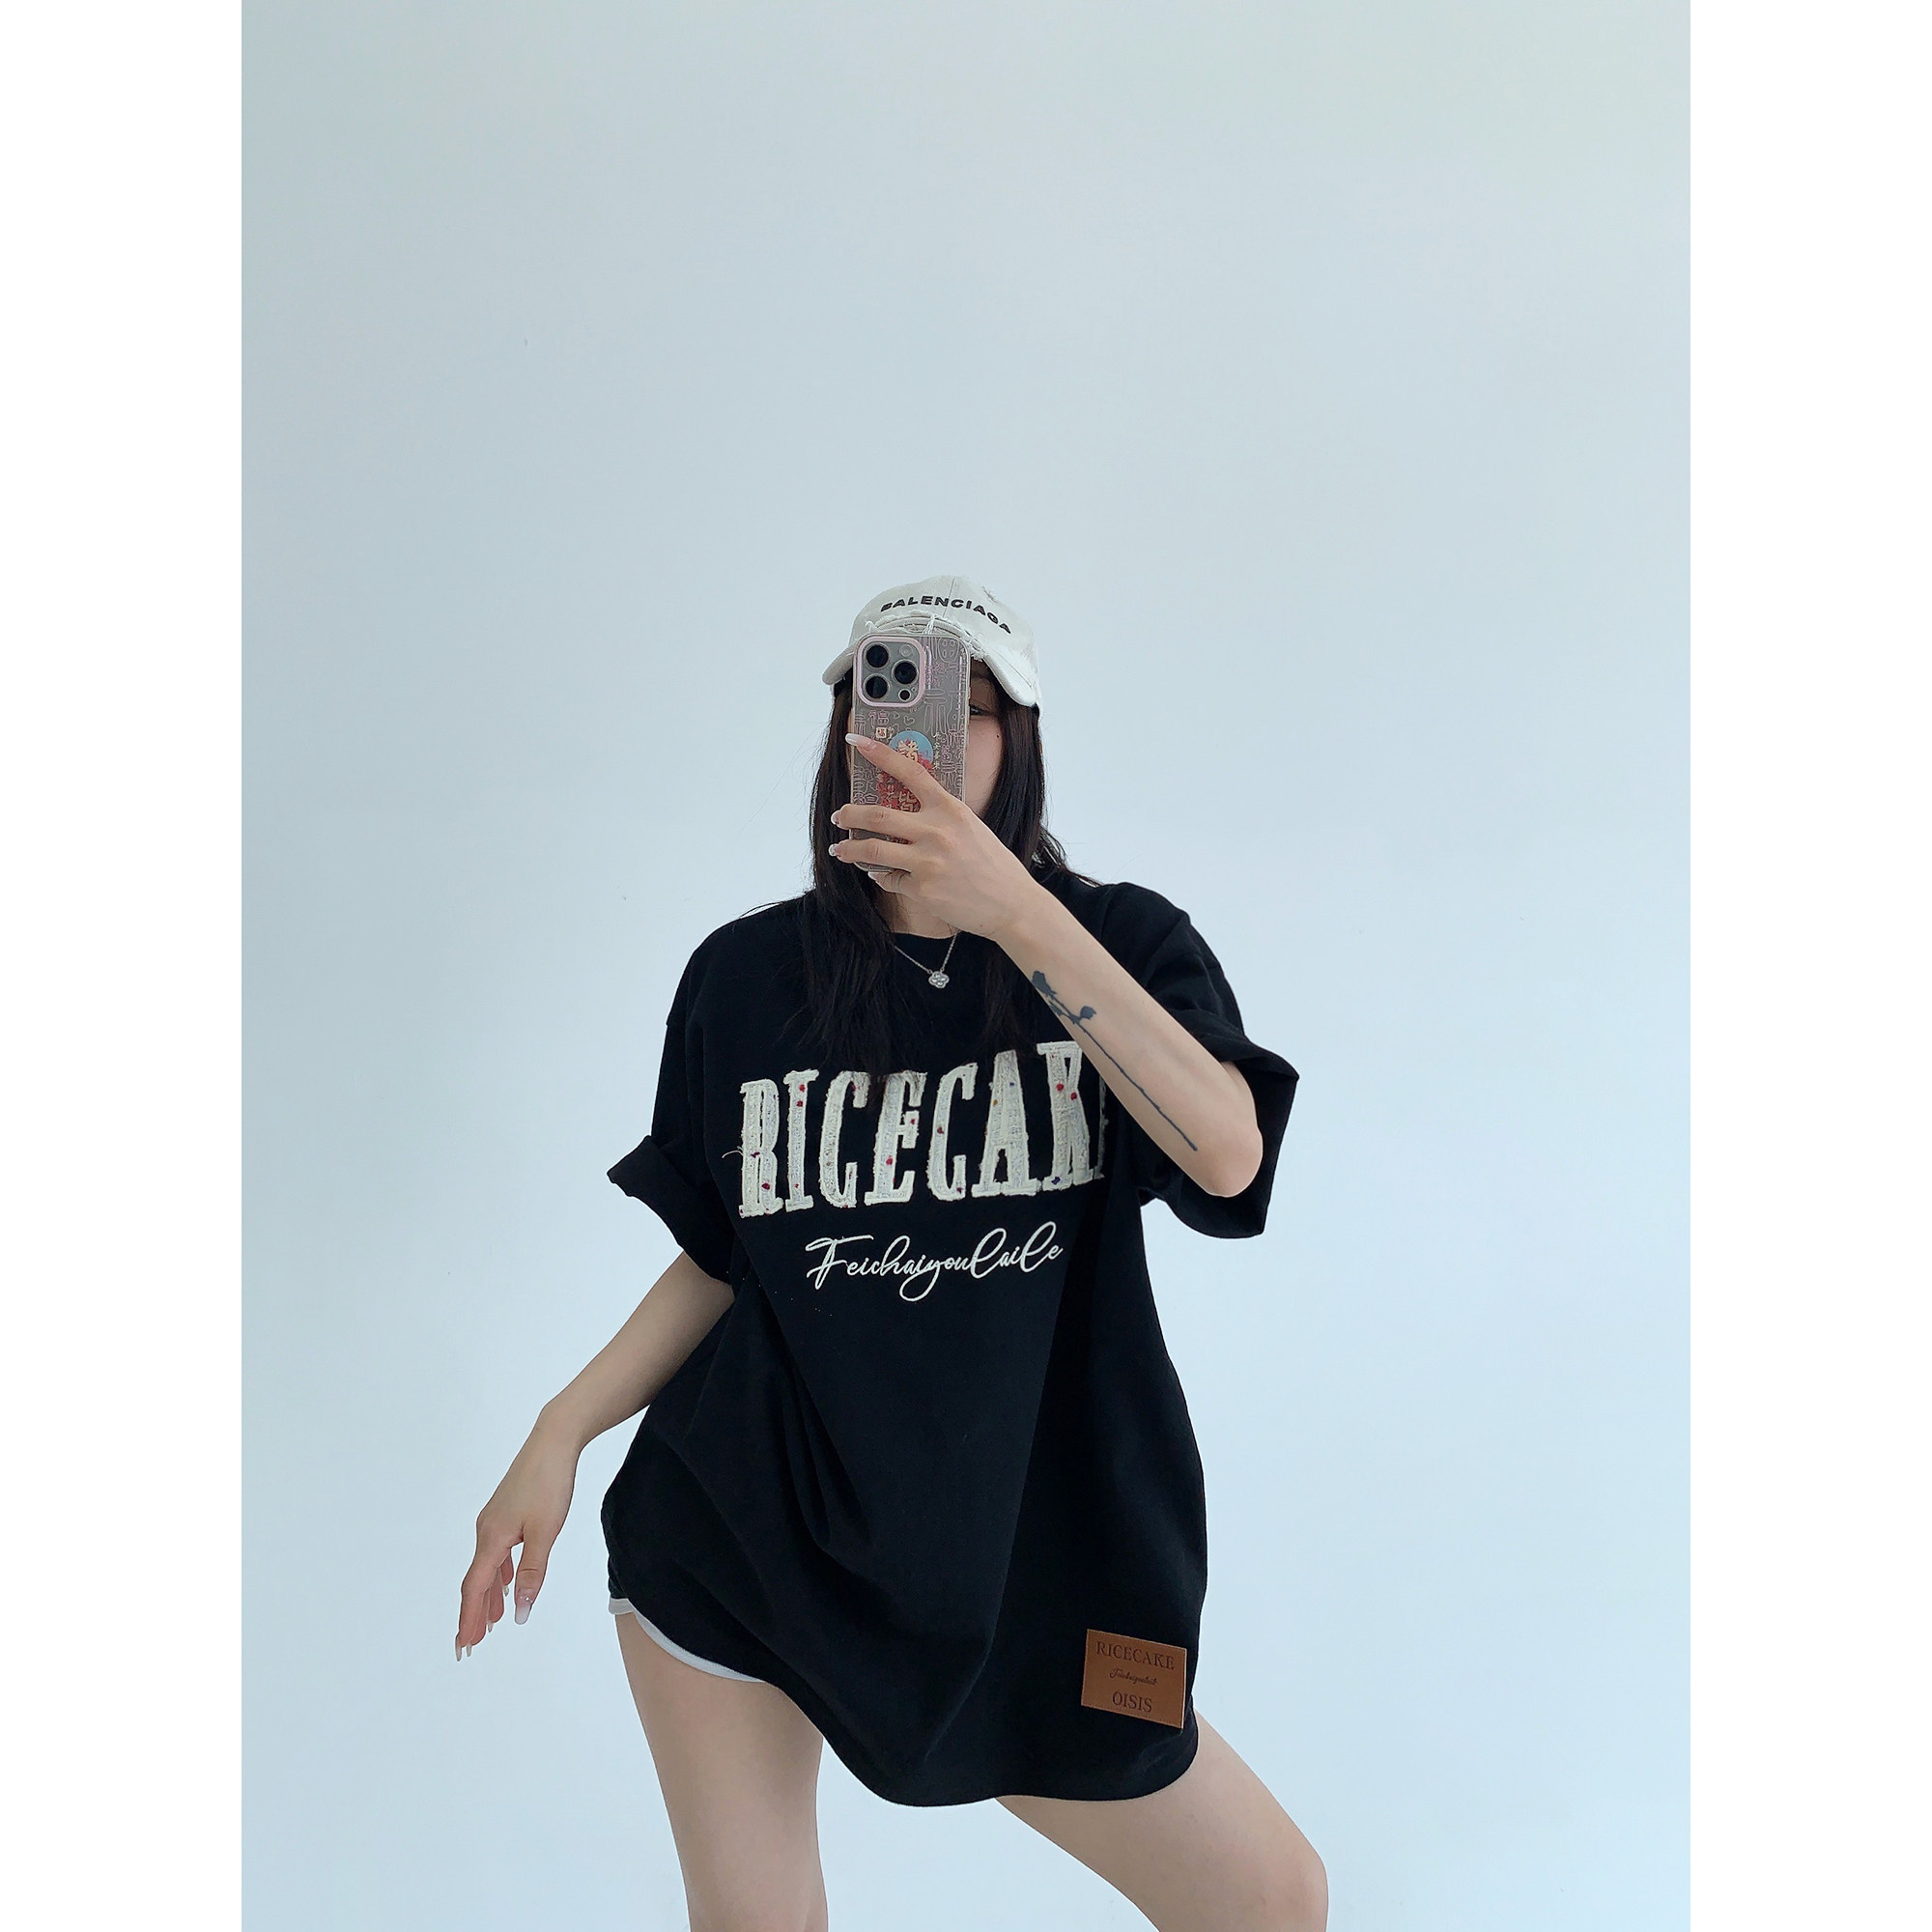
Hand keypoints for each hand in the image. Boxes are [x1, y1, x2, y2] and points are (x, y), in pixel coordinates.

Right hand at [455, 1418, 578, 1658]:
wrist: (553, 1441)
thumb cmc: (549, 1483)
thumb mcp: (545, 1533)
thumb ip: (531, 1573)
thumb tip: (519, 1612)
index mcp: (492, 1539)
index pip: (475, 1589)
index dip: (469, 1619)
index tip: (464, 1645)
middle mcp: (486, 1531)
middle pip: (475, 1581)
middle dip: (473, 1613)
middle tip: (470, 1643)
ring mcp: (495, 1520)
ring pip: (486, 1567)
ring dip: (487, 1595)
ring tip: (491, 1622)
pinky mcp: (506, 1512)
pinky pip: (496, 1552)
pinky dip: (498, 1573)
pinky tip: (505, 1582)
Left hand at [832, 732, 1046, 941]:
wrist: (1012, 904)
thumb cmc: (992, 865)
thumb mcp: (970, 827)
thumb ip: (940, 817)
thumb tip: (905, 814)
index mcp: (950, 809)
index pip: (910, 772)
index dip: (880, 753)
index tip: (857, 741)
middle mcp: (936, 831)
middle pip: (876, 814)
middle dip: (849, 813)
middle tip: (840, 815)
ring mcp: (927, 861)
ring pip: (871, 849)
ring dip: (849, 848)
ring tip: (840, 849)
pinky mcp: (922, 889)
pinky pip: (889, 879)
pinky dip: (882, 877)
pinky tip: (884, 876)